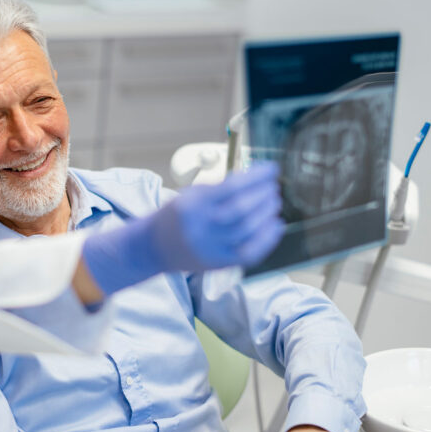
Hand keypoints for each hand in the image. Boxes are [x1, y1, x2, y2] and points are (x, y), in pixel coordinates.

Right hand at [150, 161, 283, 271]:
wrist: (155, 247)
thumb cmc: (177, 216)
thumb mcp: (191, 195)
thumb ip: (220, 189)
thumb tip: (255, 180)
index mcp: (193, 204)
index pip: (232, 187)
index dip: (257, 176)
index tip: (272, 168)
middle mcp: (201, 227)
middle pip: (241, 209)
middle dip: (263, 195)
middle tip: (273, 187)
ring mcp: (211, 247)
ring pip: (248, 230)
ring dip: (266, 214)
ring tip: (274, 202)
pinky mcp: (219, 263)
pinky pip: (249, 252)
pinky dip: (267, 239)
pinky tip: (275, 226)